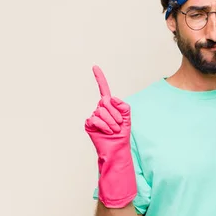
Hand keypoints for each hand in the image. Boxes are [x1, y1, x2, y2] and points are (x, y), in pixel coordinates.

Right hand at [85, 65, 136, 207]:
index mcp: (109, 105)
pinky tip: (107, 132)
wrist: (117, 149)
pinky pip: (95, 119)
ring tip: (114, 130)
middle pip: (105, 102)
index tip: (94, 67)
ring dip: (111, 121)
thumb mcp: (127, 117)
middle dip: (115, 113)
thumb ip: (122, 105)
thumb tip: (110, 98)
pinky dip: (104, 125)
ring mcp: (93, 116)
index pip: (103, 89)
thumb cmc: (122, 134)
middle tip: (119, 124)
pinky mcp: (89, 124)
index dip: (99, 78)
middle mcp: (100, 108)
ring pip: (101, 111)